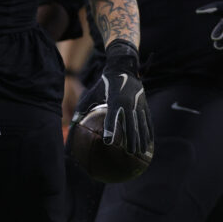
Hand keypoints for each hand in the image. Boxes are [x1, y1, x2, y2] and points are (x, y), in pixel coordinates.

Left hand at [72, 40, 152, 157]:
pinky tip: (149, 142)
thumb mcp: (92, 93)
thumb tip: (73, 121)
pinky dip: (149, 131)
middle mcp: (127, 102)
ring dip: (142, 138)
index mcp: (114, 100)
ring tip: (141, 152)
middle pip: (130, 124)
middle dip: (131, 139)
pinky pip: (148, 120)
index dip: (110, 129)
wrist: (123, 68)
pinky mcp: (144, 103)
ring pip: (141, 124)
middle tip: (130, 153)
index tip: (108, 142)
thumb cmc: (104, 84)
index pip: (111, 117)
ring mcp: (138, 103)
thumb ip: (83, 107)